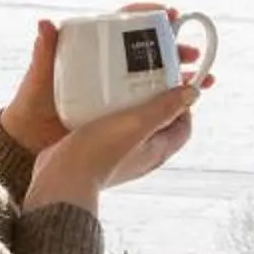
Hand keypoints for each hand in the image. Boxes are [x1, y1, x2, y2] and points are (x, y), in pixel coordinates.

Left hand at [2, 2, 211, 155]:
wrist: (29, 141)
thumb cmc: (33, 104)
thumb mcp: (40, 77)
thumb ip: (44, 53)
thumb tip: (45, 23)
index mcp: (93, 50)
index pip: (125, 24)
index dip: (148, 16)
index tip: (169, 13)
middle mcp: (109, 67)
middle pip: (149, 50)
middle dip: (176, 48)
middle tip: (192, 52)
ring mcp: (117, 90)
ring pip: (157, 76)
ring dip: (183, 76)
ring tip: (204, 78)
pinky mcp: (122, 111)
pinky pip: (152, 102)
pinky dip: (174, 100)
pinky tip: (190, 103)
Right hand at [24, 78, 204, 213]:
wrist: (61, 177)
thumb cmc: (99, 154)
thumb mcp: (136, 123)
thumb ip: (164, 108)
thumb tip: (192, 94)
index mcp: (157, 150)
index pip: (183, 125)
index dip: (183, 102)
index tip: (172, 82)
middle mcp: (141, 154)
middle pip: (160, 122)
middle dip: (158, 97)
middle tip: (148, 76)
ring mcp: (120, 154)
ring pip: (134, 123)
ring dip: (131, 102)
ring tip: (121, 83)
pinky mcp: (99, 150)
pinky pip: (111, 126)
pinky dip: (109, 109)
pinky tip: (96, 98)